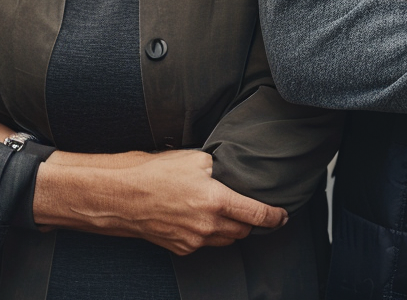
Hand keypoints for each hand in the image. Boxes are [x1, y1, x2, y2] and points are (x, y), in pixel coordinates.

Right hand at [34, 148, 287, 254]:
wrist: (123, 197)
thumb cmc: (157, 173)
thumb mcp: (195, 158)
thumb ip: (219, 167)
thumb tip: (231, 171)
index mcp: (216, 200)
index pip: (256, 215)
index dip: (274, 217)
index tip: (283, 216)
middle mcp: (208, 226)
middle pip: (243, 231)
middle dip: (251, 221)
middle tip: (252, 209)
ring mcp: (194, 241)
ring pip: (226, 240)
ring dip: (232, 229)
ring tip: (226, 212)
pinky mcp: (180, 248)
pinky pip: (205, 244)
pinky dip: (210, 234)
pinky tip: (201, 218)